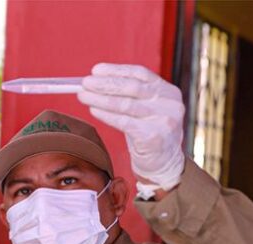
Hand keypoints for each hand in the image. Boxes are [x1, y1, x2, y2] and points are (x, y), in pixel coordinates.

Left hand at [77, 63, 184, 197]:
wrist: (164, 164)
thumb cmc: (149, 134)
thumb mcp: (146, 110)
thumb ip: (130, 95)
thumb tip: (96, 82)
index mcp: (169, 92)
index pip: (140, 73)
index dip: (116, 70)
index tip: (96, 70)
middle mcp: (170, 104)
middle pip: (132, 87)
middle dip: (105, 84)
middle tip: (85, 83)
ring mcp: (164, 120)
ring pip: (126, 104)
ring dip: (100, 99)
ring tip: (83, 96)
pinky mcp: (153, 137)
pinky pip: (124, 122)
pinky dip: (106, 115)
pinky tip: (93, 110)